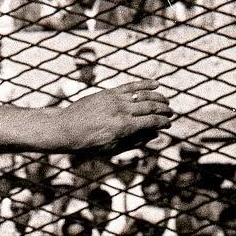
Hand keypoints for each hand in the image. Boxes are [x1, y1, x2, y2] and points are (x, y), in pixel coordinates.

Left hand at [59, 81, 173, 155]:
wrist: (65, 129)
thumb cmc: (87, 144)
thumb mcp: (110, 150)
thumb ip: (134, 142)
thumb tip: (154, 135)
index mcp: (124, 128)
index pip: (152, 122)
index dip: (164, 123)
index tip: (169, 124)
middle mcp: (122, 112)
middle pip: (151, 107)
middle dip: (164, 110)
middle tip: (170, 113)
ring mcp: (115, 100)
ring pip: (144, 95)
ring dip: (158, 98)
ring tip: (165, 102)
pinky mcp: (109, 92)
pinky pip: (131, 86)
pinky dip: (145, 84)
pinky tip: (156, 85)